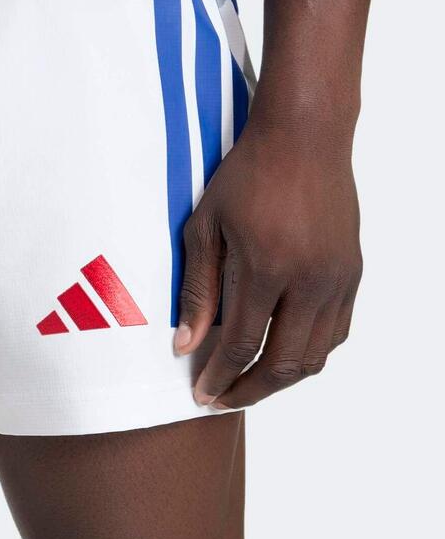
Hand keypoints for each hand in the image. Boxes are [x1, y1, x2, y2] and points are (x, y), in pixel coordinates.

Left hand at [175, 121, 361, 408]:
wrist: (304, 138)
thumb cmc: (246, 176)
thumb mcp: (205, 227)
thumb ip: (197, 289)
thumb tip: (185, 344)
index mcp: (268, 268)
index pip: (242, 345)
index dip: (220, 377)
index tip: (201, 395)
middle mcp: (311, 280)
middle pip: (284, 363)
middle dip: (250, 391)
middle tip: (222, 399)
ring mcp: (338, 279)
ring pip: (315, 355)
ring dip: (281, 378)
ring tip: (249, 383)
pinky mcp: (352, 273)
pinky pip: (336, 332)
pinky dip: (309, 353)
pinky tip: (282, 352)